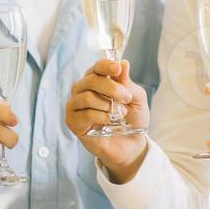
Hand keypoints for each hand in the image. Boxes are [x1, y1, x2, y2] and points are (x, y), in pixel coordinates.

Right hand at [65, 59, 148, 181]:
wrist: (130, 145)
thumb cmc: (132, 120)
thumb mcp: (136, 99)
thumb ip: (128, 83)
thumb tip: (123, 63)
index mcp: (98, 80)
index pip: (97, 67)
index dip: (106, 66)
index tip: (117, 68)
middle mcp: (83, 90)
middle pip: (91, 80)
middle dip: (111, 88)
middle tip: (126, 98)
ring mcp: (76, 105)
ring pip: (86, 97)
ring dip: (107, 105)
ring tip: (119, 114)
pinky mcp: (73, 121)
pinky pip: (85, 114)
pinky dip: (101, 116)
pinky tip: (108, 121)